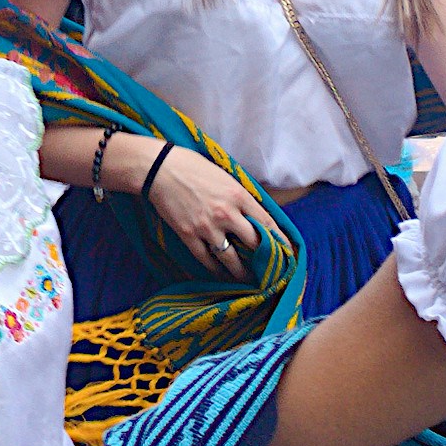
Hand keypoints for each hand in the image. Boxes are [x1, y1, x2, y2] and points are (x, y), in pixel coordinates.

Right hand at [144, 145, 277, 277]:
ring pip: (230, 258)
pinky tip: (220, 274)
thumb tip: (255, 212)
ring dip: (240, 271)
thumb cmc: (193, 166)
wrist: (159, 169)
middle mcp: (226, 213)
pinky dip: (214, 269)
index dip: (279, 239)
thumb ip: (240, 195)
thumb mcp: (225, 176)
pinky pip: (205, 259)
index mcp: (238, 195)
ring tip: (246, 279)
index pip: (267, 222)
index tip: (286, 251)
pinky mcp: (188, 235)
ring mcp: (206, 227)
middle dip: (263, 257)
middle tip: (269, 268)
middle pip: (253, 243)